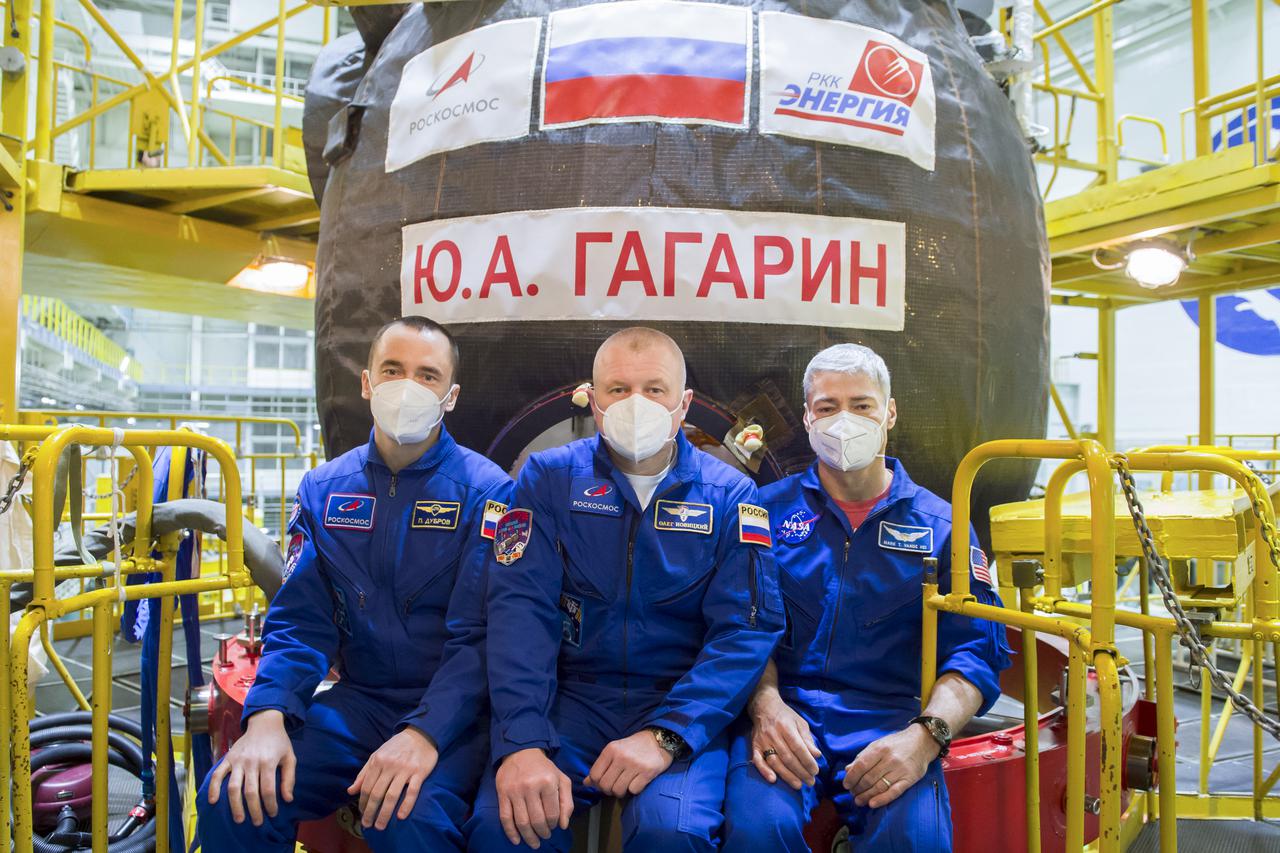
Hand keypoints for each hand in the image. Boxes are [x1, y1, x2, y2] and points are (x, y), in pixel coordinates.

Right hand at [207, 710, 294, 825]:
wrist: (264, 722)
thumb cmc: (279, 742)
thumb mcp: (290, 757)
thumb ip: (289, 778)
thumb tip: (288, 799)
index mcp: (268, 761)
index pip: (268, 789)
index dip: (270, 804)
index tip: (272, 813)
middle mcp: (251, 762)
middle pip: (250, 792)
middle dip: (254, 810)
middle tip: (257, 822)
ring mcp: (238, 760)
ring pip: (233, 787)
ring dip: (235, 805)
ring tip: (239, 819)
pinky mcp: (228, 758)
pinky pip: (218, 774)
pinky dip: (214, 788)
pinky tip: (213, 801)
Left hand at [347, 727, 438, 829]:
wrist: (421, 735)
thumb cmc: (396, 747)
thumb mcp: (377, 755)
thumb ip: (364, 773)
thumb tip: (350, 791)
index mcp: (378, 761)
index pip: (367, 786)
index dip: (363, 802)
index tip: (362, 814)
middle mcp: (390, 766)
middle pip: (377, 793)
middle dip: (371, 812)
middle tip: (368, 825)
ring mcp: (406, 770)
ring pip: (392, 795)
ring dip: (385, 813)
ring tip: (380, 826)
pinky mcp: (420, 773)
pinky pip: (412, 791)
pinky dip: (406, 805)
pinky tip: (401, 816)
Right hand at [495, 748, 573, 848]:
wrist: (521, 751)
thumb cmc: (544, 768)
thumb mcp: (561, 780)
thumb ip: (567, 802)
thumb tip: (563, 825)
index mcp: (548, 782)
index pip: (552, 813)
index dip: (554, 824)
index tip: (554, 826)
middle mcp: (531, 786)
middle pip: (537, 820)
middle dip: (543, 833)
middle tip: (545, 836)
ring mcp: (515, 791)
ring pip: (521, 822)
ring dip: (528, 836)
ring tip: (534, 842)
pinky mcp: (502, 793)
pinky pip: (505, 817)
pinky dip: (510, 832)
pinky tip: (516, 840)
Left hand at [584, 730, 673, 797]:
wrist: (658, 740)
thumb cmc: (633, 747)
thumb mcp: (615, 751)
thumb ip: (600, 766)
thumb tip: (586, 783)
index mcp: (610, 750)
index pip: (595, 775)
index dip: (597, 783)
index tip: (604, 782)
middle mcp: (621, 757)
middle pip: (605, 785)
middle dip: (609, 790)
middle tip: (616, 785)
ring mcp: (634, 765)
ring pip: (618, 790)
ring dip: (621, 791)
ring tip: (626, 784)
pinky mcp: (647, 773)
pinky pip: (633, 791)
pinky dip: (634, 789)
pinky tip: (637, 781)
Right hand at [749, 692, 820, 788]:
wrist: (763, 707)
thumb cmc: (785, 716)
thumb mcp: (800, 722)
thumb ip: (807, 739)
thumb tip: (817, 755)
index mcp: (786, 727)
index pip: (798, 747)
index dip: (807, 761)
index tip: (815, 771)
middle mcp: (773, 734)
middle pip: (788, 757)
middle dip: (800, 772)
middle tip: (810, 782)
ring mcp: (762, 741)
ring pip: (775, 761)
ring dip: (787, 775)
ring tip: (798, 785)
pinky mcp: (754, 746)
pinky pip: (757, 760)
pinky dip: (764, 771)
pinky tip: (773, 780)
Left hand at [843, 724, 939, 807]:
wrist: (922, 741)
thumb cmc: (897, 743)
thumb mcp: (878, 744)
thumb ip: (863, 757)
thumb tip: (848, 770)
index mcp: (879, 749)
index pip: (861, 766)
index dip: (851, 777)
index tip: (846, 785)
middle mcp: (889, 759)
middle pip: (869, 778)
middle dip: (858, 789)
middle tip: (853, 794)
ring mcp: (900, 770)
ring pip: (880, 786)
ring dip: (867, 796)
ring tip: (859, 801)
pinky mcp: (909, 779)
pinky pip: (894, 792)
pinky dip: (882, 799)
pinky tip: (872, 803)